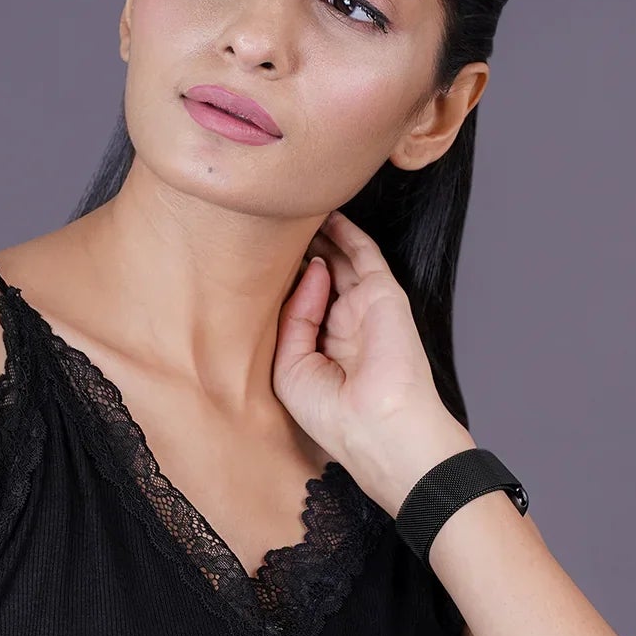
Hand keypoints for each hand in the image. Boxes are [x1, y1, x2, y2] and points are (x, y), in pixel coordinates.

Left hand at [273, 208, 474, 515]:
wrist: (378, 427)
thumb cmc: (333, 414)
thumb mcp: (290, 368)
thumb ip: (292, 318)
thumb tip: (310, 270)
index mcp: (321, 350)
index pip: (298, 305)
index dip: (279, 282)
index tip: (250, 260)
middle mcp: (343, 327)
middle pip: (318, 278)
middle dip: (297, 253)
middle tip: (272, 225)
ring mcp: (364, 309)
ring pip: (340, 260)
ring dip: (320, 235)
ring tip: (294, 209)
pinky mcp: (385, 295)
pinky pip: (364, 253)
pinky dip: (347, 232)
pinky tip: (327, 213)